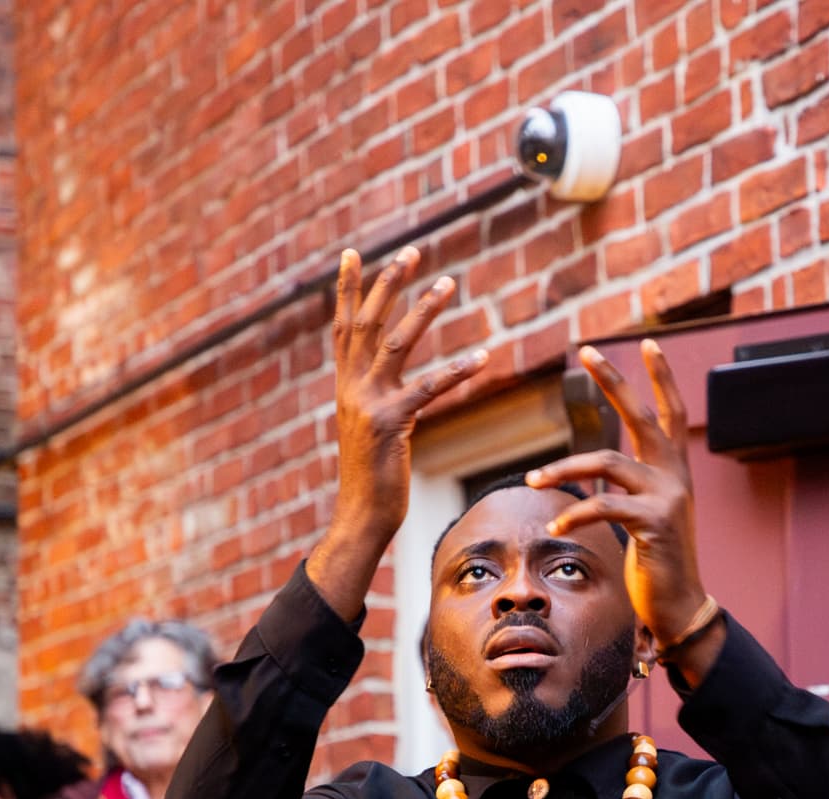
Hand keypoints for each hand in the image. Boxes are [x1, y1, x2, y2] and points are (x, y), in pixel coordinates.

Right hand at [311, 246, 487, 615]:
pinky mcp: (390, 424)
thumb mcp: (368, 430)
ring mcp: (367, 404)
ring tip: (449, 283)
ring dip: (424, 310)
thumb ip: (376, 400)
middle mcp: (351, 388)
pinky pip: (428, 389)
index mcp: (345, 386)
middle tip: (413, 251)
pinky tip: (484, 357)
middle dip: (390, 283)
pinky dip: (458, 371)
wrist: (362, 517)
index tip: (353, 253)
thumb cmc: (373, 477)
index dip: (349, 289)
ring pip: (396, 343)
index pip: (344, 326)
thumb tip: (389, 385)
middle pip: (368, 322)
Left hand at [526, 341, 716, 672]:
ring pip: (607, 463)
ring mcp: (668, 498)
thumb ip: (631, 487)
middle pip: (643, 416)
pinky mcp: (654, 524)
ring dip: (563, 469)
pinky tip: (555, 524)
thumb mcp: (647, 515)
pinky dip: (573, 514)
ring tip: (532, 480)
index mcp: (674, 471)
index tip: (648, 343)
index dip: (661, 378)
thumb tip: (597, 468)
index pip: (671, 413)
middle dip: (614, 381)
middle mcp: (675, 477)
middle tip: (587, 351)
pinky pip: (603, 507)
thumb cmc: (658, 562)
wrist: (680, 605)